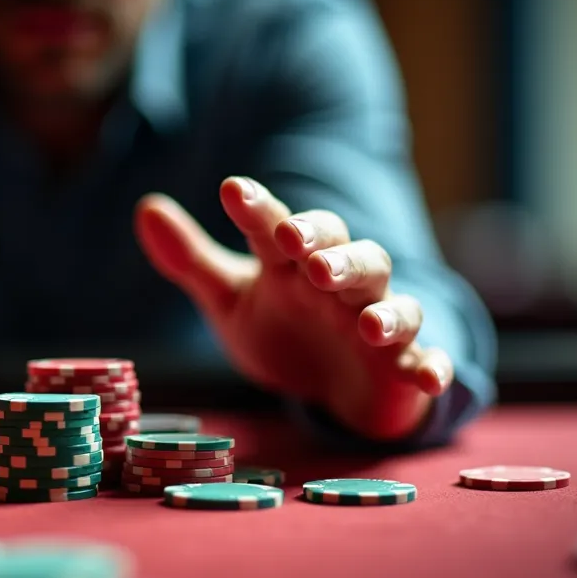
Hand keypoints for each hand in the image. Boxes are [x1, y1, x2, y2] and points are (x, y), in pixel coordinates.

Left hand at [134, 176, 452, 439]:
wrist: (335, 387)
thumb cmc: (283, 329)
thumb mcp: (230, 299)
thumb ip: (191, 260)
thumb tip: (145, 207)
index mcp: (296, 265)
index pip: (280, 227)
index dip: (259, 209)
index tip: (230, 190)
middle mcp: (343, 288)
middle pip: (352, 256)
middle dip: (332, 252)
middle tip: (303, 249)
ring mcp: (380, 328)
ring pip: (396, 305)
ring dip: (386, 310)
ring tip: (367, 322)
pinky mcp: (405, 369)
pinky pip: (426, 362)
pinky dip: (431, 366)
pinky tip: (428, 375)